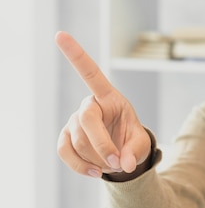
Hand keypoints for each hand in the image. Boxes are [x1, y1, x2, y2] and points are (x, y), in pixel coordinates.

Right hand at [56, 31, 150, 177]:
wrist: (122, 155)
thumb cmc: (132, 141)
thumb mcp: (141, 144)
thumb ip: (136, 152)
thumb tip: (126, 164)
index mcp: (109, 96)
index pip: (90, 72)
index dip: (76, 54)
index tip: (60, 34)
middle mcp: (89, 105)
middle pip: (87, 121)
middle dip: (103, 145)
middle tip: (119, 163)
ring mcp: (74, 121)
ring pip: (79, 141)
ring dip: (98, 159)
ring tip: (114, 165)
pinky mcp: (66, 138)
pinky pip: (66, 152)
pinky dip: (81, 166)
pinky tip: (96, 173)